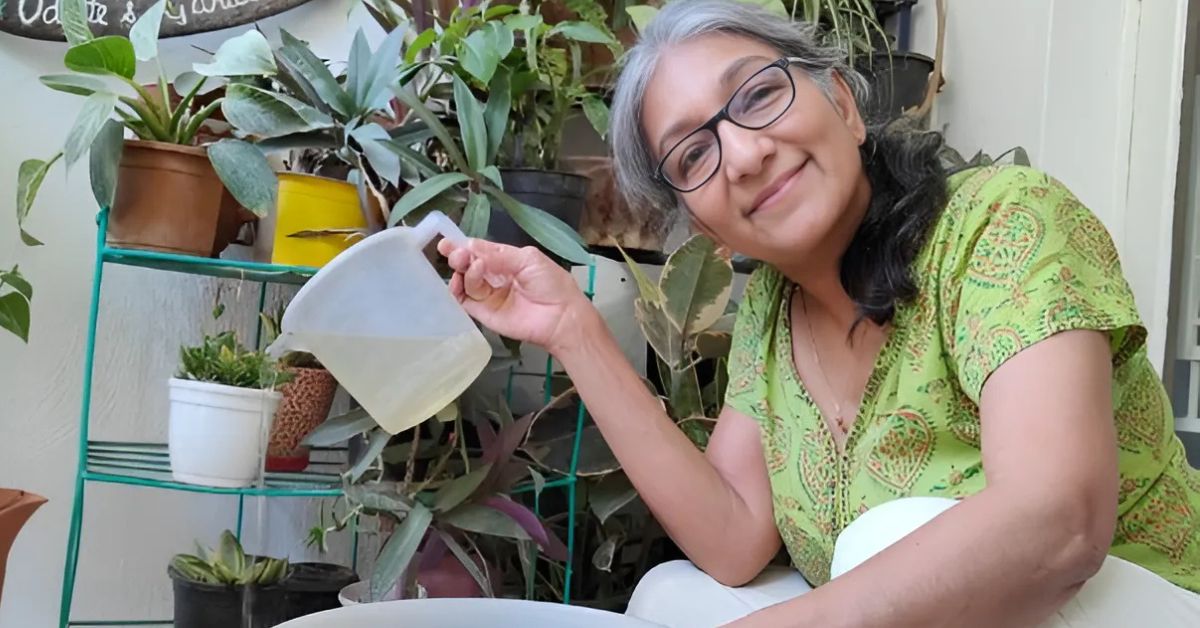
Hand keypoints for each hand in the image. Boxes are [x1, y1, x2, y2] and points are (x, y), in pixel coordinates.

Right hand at [438, 239, 593, 352]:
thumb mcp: (528, 260)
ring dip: (465, 272)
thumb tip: (471, 247)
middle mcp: (493, 276)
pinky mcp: (483, 313)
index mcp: (505, 259)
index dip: (464, 245)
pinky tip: (458, 283)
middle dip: (460, 257)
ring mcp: (488, 295)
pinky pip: (464, 301)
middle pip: (468, 264)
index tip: (449, 241)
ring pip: (466, 281)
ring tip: (474, 267)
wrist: (561, 317)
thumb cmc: (551, 284)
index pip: (479, 250)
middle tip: (458, 255)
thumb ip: (499, 255)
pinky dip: (457, 291)